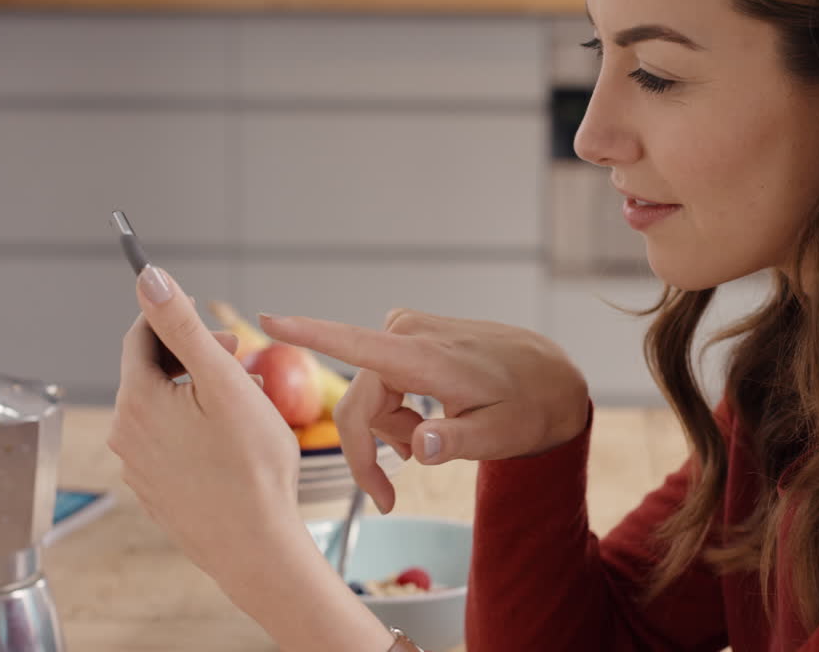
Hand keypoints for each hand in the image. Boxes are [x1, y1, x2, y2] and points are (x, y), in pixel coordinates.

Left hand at [110, 266, 301, 585]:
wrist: (255, 546)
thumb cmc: (250, 466)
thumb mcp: (223, 381)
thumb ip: (182, 325)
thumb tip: (149, 278)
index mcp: (137, 400)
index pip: (140, 336)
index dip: (176, 318)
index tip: (213, 321)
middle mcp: (126, 433)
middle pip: (152, 372)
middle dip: (195, 357)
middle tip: (241, 359)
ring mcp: (140, 466)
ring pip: (165, 408)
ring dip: (199, 393)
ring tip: (246, 401)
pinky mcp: (158, 490)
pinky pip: (171, 442)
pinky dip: (197, 428)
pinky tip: (234, 440)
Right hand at [259, 308, 590, 514]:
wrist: (550, 375)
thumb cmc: (530, 406)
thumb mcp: (504, 435)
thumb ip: (460, 443)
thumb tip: (419, 447)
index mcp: (428, 358)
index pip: (359, 345)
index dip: (310, 335)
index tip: (268, 318)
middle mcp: (410, 334)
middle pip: (357, 404)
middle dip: (369, 452)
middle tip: (388, 498)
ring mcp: (407, 329)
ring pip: (367, 398)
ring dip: (389, 431)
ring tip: (434, 439)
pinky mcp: (408, 333)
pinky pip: (379, 383)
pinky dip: (395, 412)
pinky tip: (427, 422)